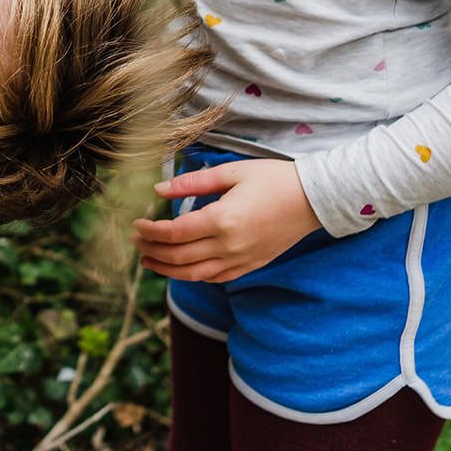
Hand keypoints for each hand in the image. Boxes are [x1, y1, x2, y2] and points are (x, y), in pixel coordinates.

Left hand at [132, 159, 322, 282]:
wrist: (315, 199)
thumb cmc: (274, 179)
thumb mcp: (231, 172)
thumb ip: (192, 183)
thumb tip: (158, 190)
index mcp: (222, 220)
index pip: (174, 233)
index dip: (150, 232)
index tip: (136, 224)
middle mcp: (229, 245)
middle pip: (179, 257)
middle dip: (152, 251)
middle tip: (136, 242)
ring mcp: (241, 260)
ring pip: (194, 274)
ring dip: (166, 270)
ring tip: (148, 261)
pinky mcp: (251, 265)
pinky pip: (215, 278)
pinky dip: (193, 276)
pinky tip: (182, 268)